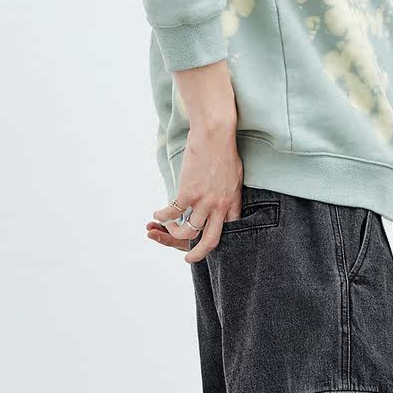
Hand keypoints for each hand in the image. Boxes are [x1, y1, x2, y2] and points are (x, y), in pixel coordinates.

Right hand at [146, 127, 243, 263]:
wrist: (215, 134)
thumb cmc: (225, 150)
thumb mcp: (236, 175)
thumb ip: (231, 192)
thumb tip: (227, 197)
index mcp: (233, 202)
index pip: (229, 230)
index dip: (218, 238)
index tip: (208, 241)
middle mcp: (220, 206)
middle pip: (211, 241)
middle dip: (199, 253)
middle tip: (189, 259)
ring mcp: (204, 201)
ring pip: (188, 229)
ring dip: (174, 232)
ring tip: (166, 228)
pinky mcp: (188, 192)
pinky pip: (173, 213)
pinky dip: (162, 217)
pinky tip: (156, 215)